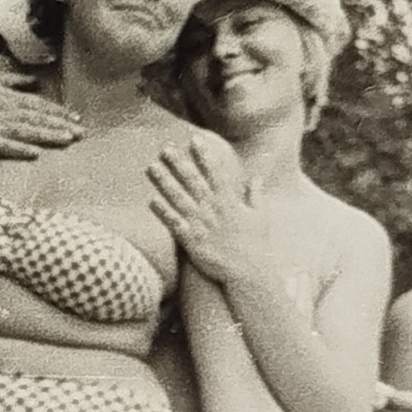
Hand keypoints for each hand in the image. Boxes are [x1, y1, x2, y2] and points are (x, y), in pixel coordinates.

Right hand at [0, 75, 81, 159]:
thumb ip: (10, 82)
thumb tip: (32, 79)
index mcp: (4, 98)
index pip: (37, 104)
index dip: (58, 111)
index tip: (77, 118)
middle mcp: (1, 110)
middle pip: (36, 117)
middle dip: (60, 124)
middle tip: (82, 133)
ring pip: (25, 131)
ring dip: (47, 136)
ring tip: (67, 141)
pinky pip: (2, 147)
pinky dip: (18, 150)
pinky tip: (34, 155)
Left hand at [146, 136, 266, 284]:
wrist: (249, 273)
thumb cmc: (256, 246)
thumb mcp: (261, 216)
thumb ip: (256, 195)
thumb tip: (257, 178)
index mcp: (229, 201)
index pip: (215, 172)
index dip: (204, 155)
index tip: (194, 139)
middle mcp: (213, 209)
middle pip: (192, 180)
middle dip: (178, 162)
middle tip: (165, 148)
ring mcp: (201, 224)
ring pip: (178, 198)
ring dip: (164, 182)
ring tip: (151, 167)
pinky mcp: (192, 241)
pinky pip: (174, 223)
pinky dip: (163, 211)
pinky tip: (151, 200)